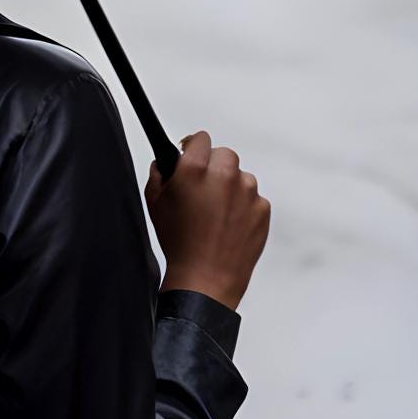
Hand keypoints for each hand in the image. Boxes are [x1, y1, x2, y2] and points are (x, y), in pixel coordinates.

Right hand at [146, 132, 269, 310]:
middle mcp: (223, 174)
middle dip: (214, 167)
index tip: (192, 156)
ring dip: (231, 187)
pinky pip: (254, 198)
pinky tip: (230, 226)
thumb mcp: (155, 204)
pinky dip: (244, 207)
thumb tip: (164, 162)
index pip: (200, 138)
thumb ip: (158, 174)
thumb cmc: (178, 244)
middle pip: (223, 154)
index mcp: (194, 169)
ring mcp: (246, 191)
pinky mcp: (262, 208)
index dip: (193, 148)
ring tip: (217, 215)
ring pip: (241, 176)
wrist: (205, 280)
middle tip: (204, 190)